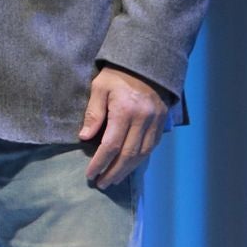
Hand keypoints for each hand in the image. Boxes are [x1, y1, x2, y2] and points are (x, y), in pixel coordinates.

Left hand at [77, 65, 169, 188]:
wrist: (147, 63)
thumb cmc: (118, 74)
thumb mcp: (99, 87)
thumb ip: (93, 113)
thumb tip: (84, 138)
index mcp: (125, 111)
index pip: (111, 145)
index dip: (100, 162)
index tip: (90, 174)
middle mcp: (143, 120)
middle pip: (128, 155)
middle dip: (114, 172)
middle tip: (102, 184)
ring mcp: (155, 122)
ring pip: (142, 154)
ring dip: (128, 170)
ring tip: (114, 179)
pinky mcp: (162, 122)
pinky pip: (152, 147)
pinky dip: (141, 159)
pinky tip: (131, 166)